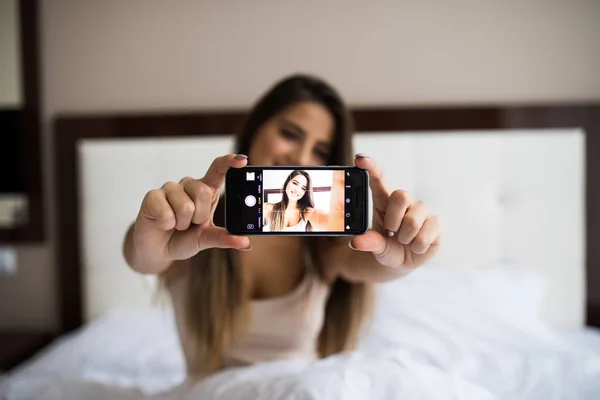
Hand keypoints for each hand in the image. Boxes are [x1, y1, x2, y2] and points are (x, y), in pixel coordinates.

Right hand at [132, 154, 250, 264]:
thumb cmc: (184, 239)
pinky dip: (167, 224)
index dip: (229, 162)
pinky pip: (166, 213)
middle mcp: (189, 185)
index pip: (218, 170)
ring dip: (182, 223)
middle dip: (199, 216)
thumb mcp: (207, 239)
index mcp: (206, 191)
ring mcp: (170, 188)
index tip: (242, 160)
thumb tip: (246, 243)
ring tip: (177, 224)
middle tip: (192, 223)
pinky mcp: (152, 196)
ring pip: (185, 206)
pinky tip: (163, 224)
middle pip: (203, 191)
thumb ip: (224, 238)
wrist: (159, 249)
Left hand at [350, 154, 440, 268]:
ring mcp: (421, 211)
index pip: (378, 179)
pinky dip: (418, 246)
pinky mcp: (435, 223)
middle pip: (401, 195)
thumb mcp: (376, 247)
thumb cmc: (387, 248)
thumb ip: (369, 242)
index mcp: (383, 201)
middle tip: (390, 232)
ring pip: (413, 219)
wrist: (402, 262)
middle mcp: (404, 202)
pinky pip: (427, 233)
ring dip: (405, 237)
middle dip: (394, 219)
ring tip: (403, 241)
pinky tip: (416, 246)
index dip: (371, 167)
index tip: (360, 158)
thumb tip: (357, 242)